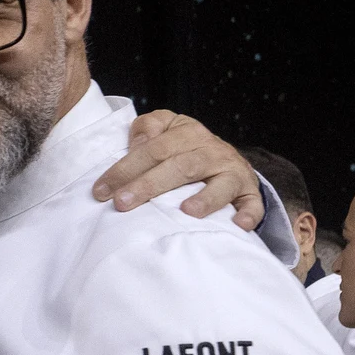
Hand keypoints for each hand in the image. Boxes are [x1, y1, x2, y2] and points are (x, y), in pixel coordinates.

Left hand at [94, 110, 263, 229]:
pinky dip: (248, 214)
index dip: (125, 168)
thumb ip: (148, 128)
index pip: (153, 149)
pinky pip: (252, 204)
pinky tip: (238, 226)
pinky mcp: (249, 192)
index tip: (101, 190)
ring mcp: (233, 171)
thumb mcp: (166, 128)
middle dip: (149, 185)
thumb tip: (136, 143)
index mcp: (188, 133)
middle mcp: (212, 151)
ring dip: (205, 198)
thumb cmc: (184, 147)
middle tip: (123, 203)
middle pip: (180, 167)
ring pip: (220, 184)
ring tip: (186, 212)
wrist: (225, 157)